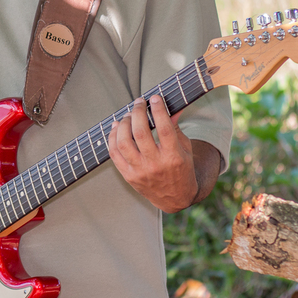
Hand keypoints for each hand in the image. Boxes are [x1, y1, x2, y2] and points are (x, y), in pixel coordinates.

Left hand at [108, 95, 197, 213]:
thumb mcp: (185, 149)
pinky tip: (116, 127)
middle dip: (138, 112)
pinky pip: (114, 154)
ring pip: (124, 143)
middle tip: (139, 102)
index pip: (163, 128)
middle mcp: (155, 164)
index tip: (154, 98)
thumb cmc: (182, 169)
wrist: (175, 199)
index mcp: (173, 157)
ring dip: (123, 124)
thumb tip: (172, 106)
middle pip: (140, 133)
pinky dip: (112, 138)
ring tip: (127, 115)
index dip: (158, 110)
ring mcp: (140, 171)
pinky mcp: (128, 176)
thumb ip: (176, 127)